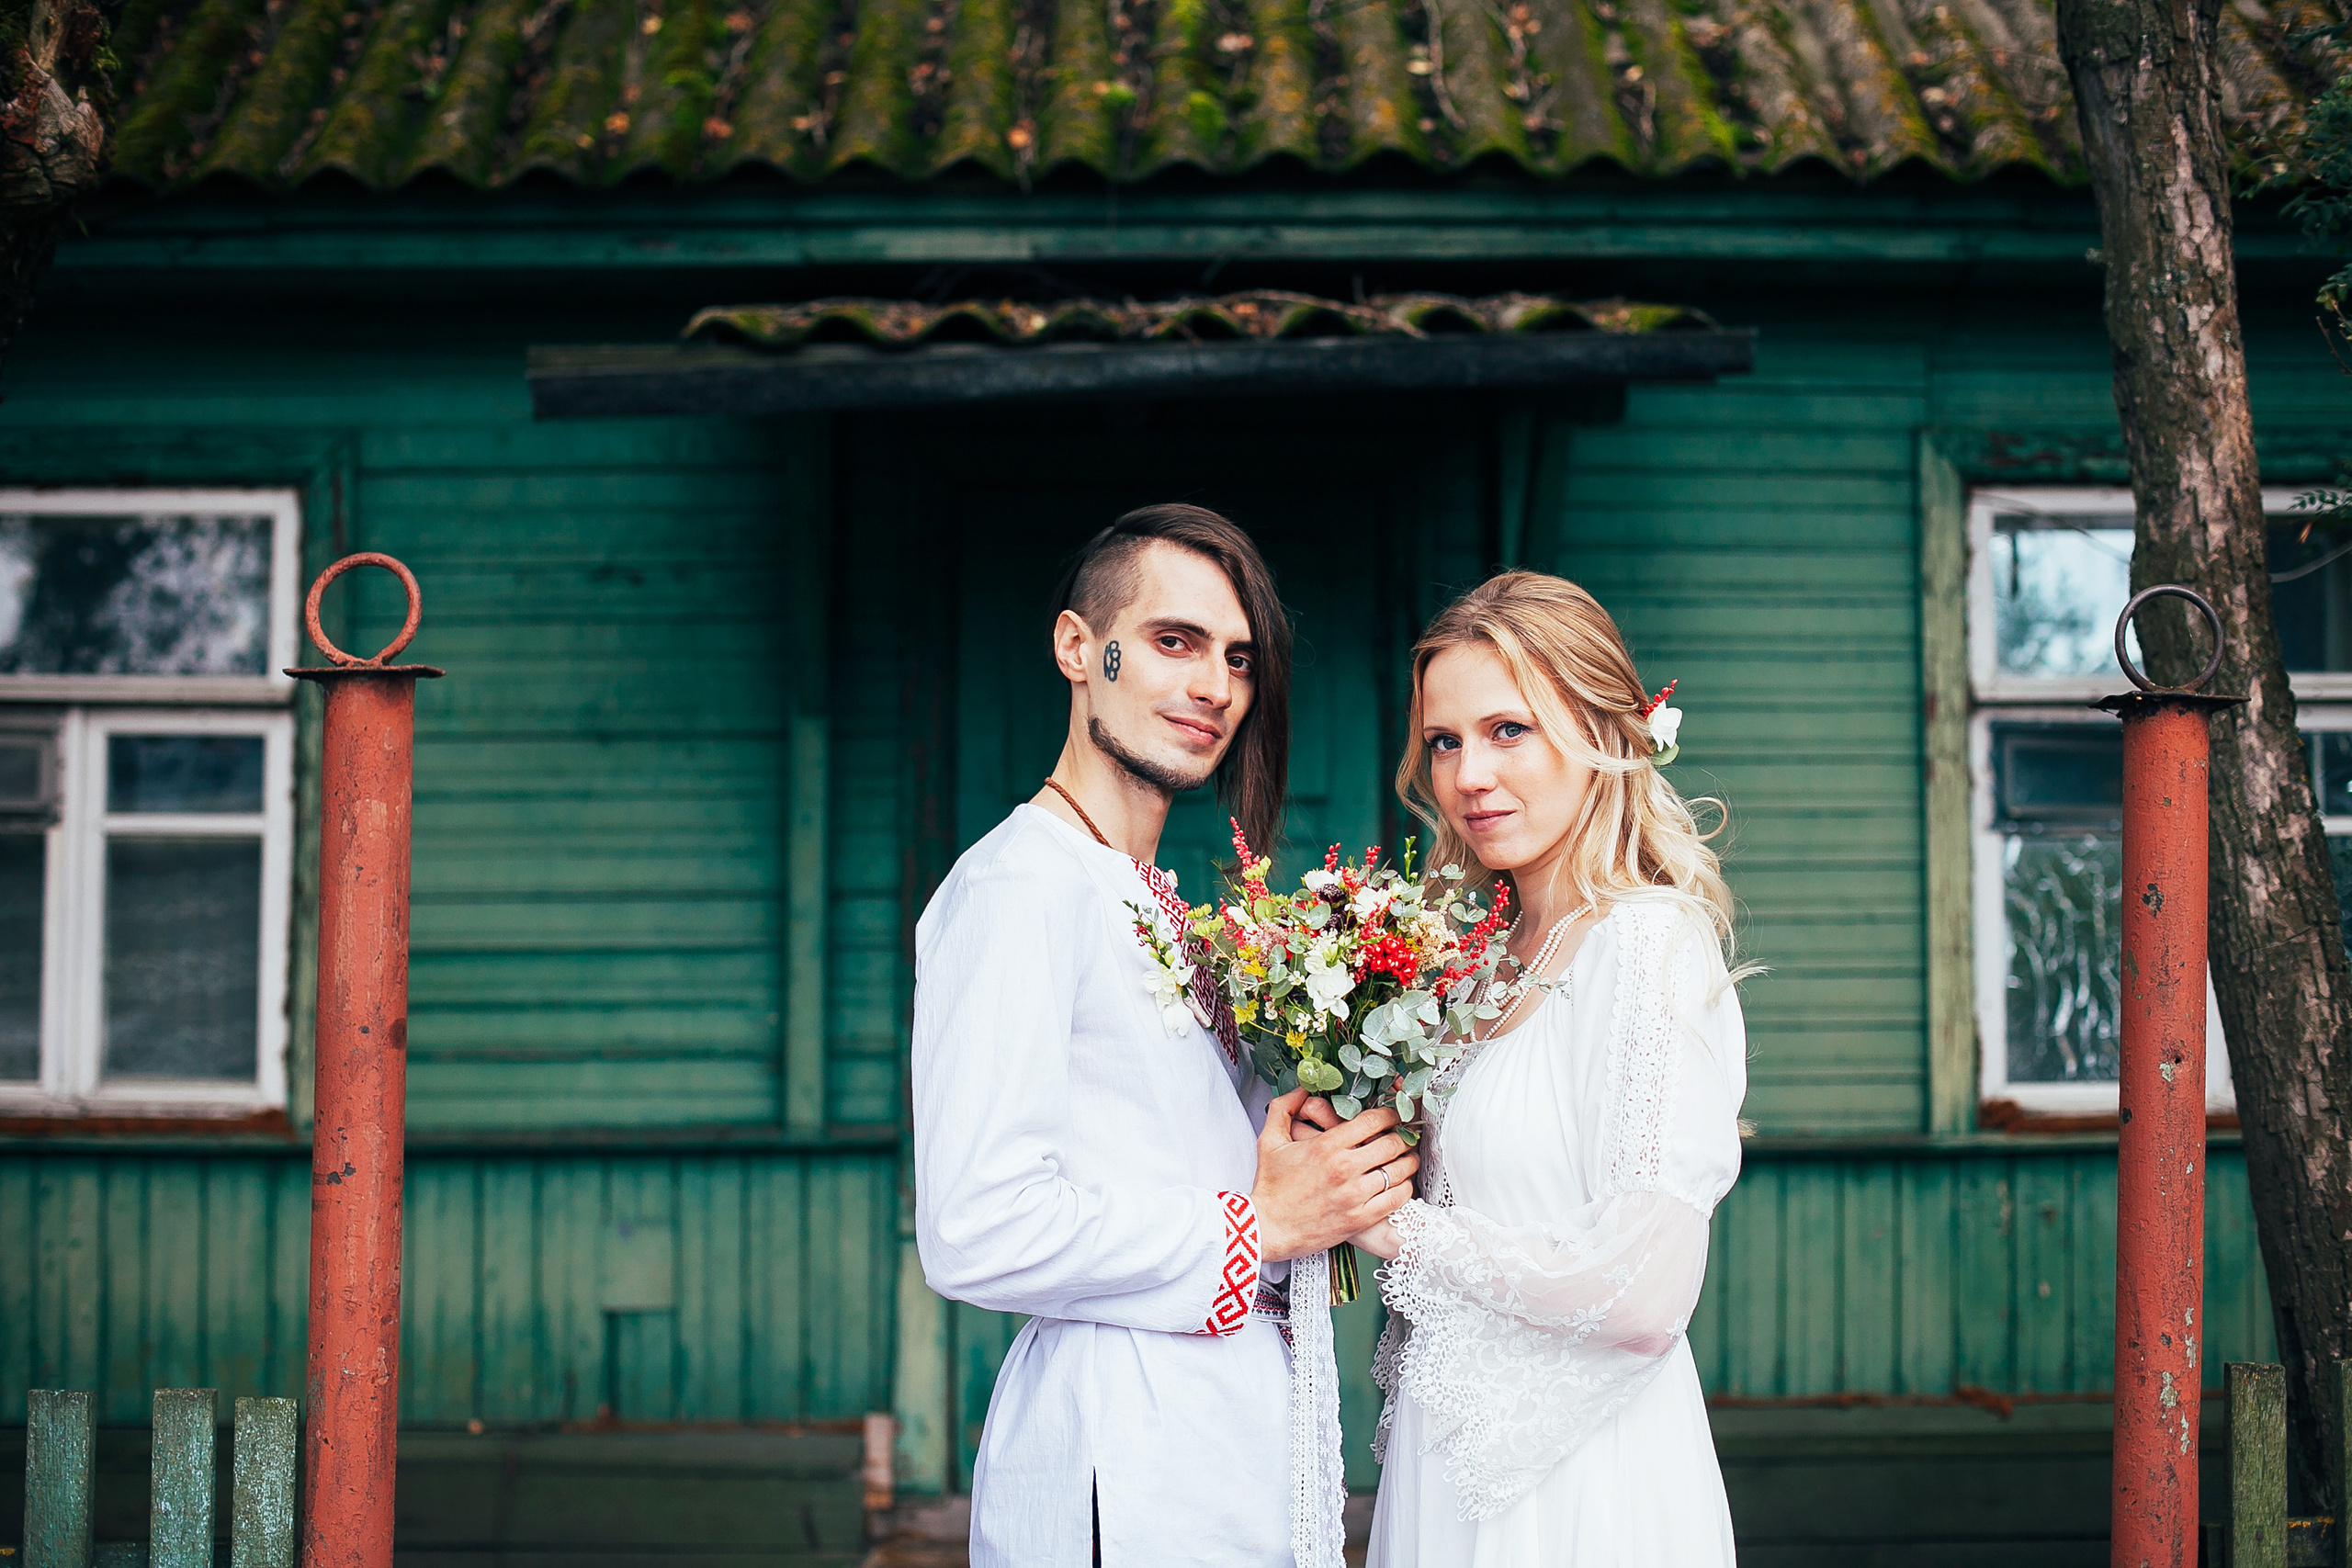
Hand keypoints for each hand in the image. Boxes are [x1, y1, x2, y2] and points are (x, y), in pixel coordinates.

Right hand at [1250, 1088, 1419, 1261]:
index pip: (1372, 1121)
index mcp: (1326, 1146)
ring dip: (1408, 1161)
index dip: (1390, 1114)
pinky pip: (1396, 1199)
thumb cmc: (1269, 1186)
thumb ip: (1283, 1108)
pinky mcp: (1360, 1218)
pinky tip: (1401, 1184)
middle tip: (1407, 1134)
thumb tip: (1302, 1089)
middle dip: (1404, 1136)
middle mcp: (1344, 1168)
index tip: (1395, 1114)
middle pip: (1392, 1143)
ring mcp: (1354, 1195)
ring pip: (1399, 1171)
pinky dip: (1404, 1188)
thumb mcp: (1269, 1141)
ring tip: (1408, 1157)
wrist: (1267, 1228)